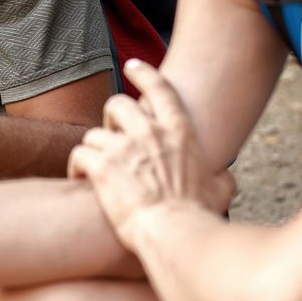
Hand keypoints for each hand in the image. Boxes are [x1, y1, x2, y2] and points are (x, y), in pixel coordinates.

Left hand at [68, 60, 233, 243]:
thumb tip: (224, 178)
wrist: (174, 234)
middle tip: (112, 138)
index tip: (132, 66)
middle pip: (117, 105)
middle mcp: (149, 133)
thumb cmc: (198, 215)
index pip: (160, 89)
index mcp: (179, 133)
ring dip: (94, 149)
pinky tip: (80, 178)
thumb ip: (220, 178)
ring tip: (96, 168)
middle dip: (111, 119)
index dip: (144, 74)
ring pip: (94, 134)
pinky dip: (77, 165)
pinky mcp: (101, 166)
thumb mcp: (220, 190)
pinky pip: (79, 154)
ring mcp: (123, 148)